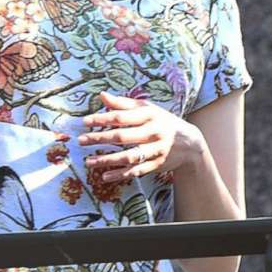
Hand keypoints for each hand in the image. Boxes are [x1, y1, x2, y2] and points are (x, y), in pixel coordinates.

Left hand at [81, 93, 201, 188]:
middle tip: (81, 141)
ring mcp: (156, 149)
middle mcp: (154, 132)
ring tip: (89, 161)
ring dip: (108, 160)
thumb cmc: (162, 121)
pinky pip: (137, 170)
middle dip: (100, 138)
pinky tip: (105, 176)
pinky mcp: (157, 164)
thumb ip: (123, 103)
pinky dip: (121, 174)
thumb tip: (101, 95)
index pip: (121, 117)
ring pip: (129, 156)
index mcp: (149, 115)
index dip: (102, 119)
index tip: (84, 122)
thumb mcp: (147, 108)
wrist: (190, 142)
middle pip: (123, 136)